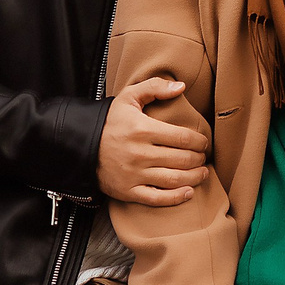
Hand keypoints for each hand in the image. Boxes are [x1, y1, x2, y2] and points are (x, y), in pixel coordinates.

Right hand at [99, 76, 210, 204]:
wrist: (81, 145)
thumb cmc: (110, 121)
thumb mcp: (129, 97)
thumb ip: (155, 87)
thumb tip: (181, 86)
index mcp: (142, 129)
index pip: (183, 138)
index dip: (199, 141)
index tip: (203, 142)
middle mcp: (140, 153)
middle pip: (182, 159)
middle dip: (198, 159)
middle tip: (203, 157)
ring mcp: (134, 174)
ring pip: (174, 180)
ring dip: (194, 177)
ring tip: (202, 173)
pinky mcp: (129, 191)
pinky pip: (157, 198)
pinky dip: (177, 198)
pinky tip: (188, 192)